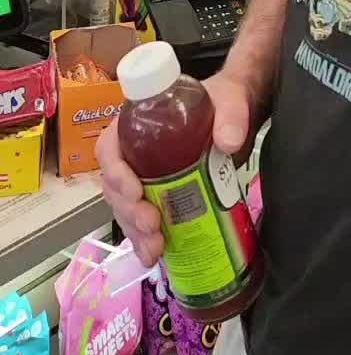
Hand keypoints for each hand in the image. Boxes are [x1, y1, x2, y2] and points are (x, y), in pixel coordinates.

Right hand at [96, 70, 256, 266]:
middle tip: (152, 225)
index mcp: (139, 121)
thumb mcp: (230, 100)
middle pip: (114, 184)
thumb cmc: (224, 99)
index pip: (110, 146)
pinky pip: (140, 219)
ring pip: (124, 207)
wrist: (237, 114)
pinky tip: (153, 256)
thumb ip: (232, 116)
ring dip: (135, 231)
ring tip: (155, 248)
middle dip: (128, 211)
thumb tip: (229, 143)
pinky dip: (144, 240)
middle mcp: (134, 149)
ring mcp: (144, 174)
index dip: (115, 172)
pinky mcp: (158, 194)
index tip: (135, 191)